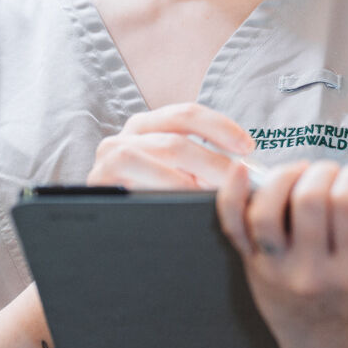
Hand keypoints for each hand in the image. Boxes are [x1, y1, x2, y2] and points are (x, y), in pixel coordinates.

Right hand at [87, 102, 255, 188]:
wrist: (108, 233)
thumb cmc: (152, 199)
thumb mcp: (177, 176)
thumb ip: (202, 167)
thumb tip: (246, 172)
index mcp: (147, 126)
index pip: (186, 114)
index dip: (219, 127)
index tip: (248, 147)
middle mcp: (125, 136)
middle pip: (176, 141)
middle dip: (214, 163)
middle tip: (237, 184)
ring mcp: (108, 157)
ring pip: (158, 157)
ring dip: (193, 177)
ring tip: (213, 195)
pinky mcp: (99, 180)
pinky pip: (136, 175)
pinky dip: (166, 186)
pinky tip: (182, 201)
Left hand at [214, 159, 347, 347]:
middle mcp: (312, 273)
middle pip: (310, 199)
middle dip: (327, 171)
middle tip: (336, 176)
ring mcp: (277, 270)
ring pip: (269, 209)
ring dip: (286, 176)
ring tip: (304, 173)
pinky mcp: (253, 266)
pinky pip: (234, 226)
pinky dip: (232, 195)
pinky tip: (245, 169)